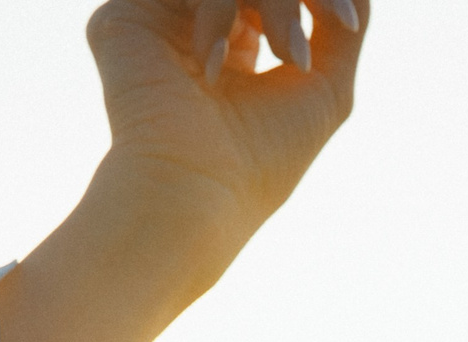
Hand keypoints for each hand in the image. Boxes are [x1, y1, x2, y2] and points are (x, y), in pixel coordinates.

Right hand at [85, 0, 368, 257]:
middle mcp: (193, 25)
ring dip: (272, 4)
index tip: (345, 23)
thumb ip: (343, 22)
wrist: (198, 196)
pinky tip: (220, 64)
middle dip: (290, 2)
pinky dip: (219, 8)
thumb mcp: (326, 87)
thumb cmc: (264, 158)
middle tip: (302, 52)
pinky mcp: (122, 18)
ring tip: (286, 56)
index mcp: (234, 43)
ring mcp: (157, 19)